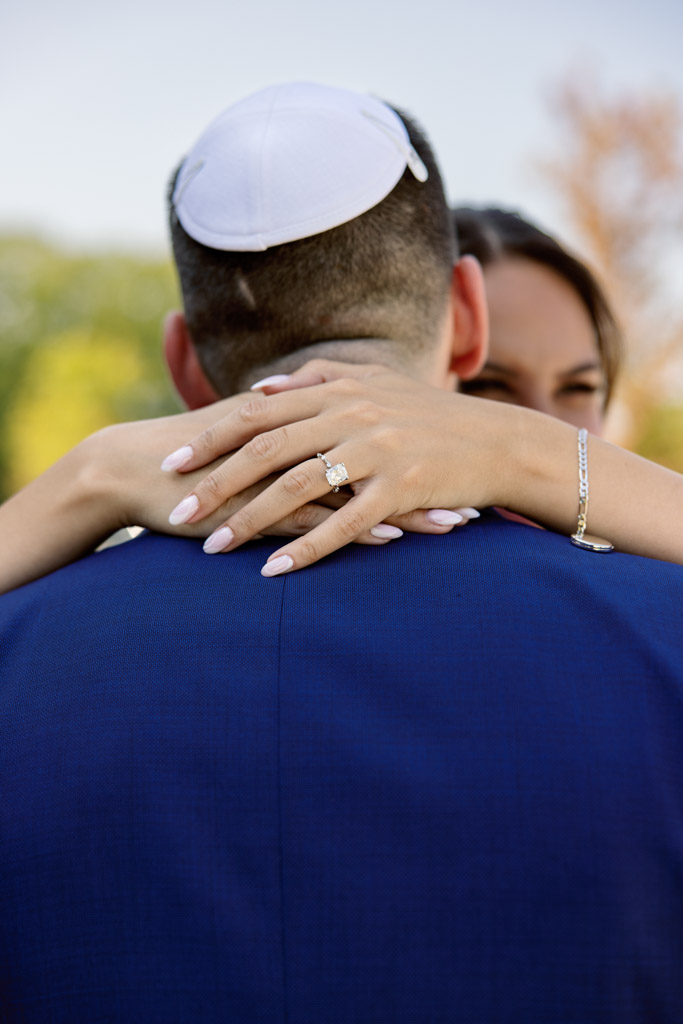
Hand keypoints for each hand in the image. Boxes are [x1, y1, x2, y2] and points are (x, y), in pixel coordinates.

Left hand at [158, 360, 512, 575]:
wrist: (498, 441)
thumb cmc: (431, 415)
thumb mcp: (376, 382)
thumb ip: (318, 379)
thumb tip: (262, 389)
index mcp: (339, 390)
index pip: (258, 413)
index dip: (210, 438)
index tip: (173, 463)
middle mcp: (351, 415)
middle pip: (266, 450)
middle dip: (215, 483)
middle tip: (178, 513)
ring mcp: (376, 451)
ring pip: (296, 487)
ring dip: (248, 519)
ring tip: (212, 547)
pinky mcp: (400, 487)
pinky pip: (343, 525)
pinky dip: (306, 549)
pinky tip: (274, 571)